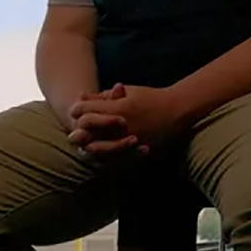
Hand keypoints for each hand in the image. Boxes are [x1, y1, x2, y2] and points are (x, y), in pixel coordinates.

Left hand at [69, 84, 186, 153]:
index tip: (75, 109)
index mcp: (118, 109)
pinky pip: (114, 159)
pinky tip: (99, 154)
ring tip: (84, 144)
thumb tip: (81, 97)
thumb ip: (104, 95)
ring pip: (99, 149)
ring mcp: (129, 141)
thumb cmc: (150, 97)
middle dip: (79, 130)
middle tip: (74, 131)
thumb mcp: (127, 91)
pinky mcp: (136, 152)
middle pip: (89, 132)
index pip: (87, 111)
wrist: (176, 111)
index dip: (77, 109)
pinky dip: (103, 157)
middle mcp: (122, 127)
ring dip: (88, 146)